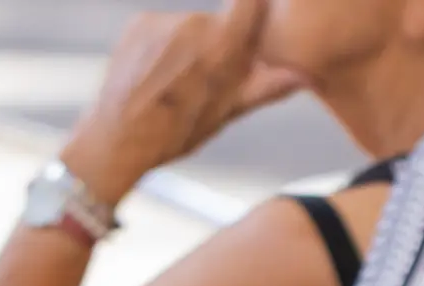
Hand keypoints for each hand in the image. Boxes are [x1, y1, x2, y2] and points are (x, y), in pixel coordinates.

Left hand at [60, 0, 302, 207]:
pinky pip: (164, 28)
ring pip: (191, 27)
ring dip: (191, 48)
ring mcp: (164, 21)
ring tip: (177, 84)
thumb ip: (268, 86)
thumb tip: (304, 74)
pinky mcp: (140, 22)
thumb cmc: (179, 132)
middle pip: (219, 23)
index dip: (256, 9)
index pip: (250, 3)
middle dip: (220, 45)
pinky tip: (156, 76)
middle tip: (208, 81)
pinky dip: (165, 47)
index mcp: (223, 45)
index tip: (257, 20)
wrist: (119, 136)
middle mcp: (194, 23)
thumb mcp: (229, 112)